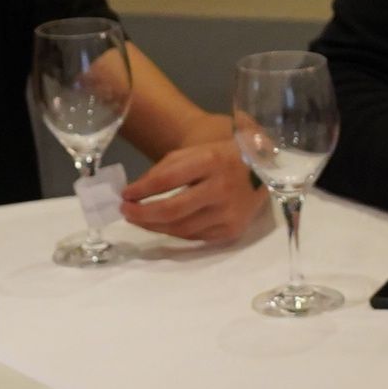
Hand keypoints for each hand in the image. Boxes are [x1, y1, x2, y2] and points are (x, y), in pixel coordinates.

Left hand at [120, 139, 264, 243]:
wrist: (263, 171)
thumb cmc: (222, 158)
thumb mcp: (196, 152)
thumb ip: (165, 169)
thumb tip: (136, 193)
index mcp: (211, 162)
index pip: (167, 180)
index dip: (141, 191)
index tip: (124, 195)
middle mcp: (222, 189)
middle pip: (173, 210)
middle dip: (143, 214)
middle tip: (125, 212)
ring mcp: (229, 213)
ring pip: (182, 228)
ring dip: (155, 227)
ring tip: (139, 220)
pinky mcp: (232, 231)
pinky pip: (195, 237)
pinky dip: (175, 232)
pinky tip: (163, 225)